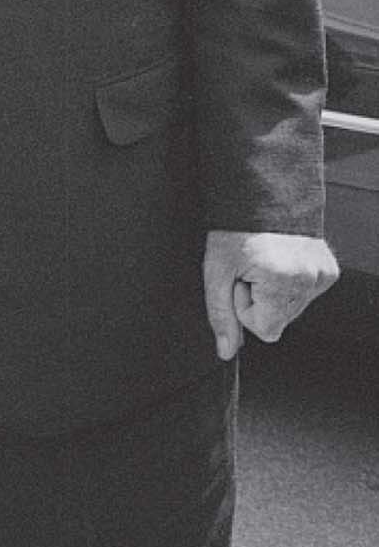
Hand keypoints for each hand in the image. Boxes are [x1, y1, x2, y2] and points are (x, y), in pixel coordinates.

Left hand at [202, 230, 338, 358]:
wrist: (260, 195)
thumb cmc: (235, 229)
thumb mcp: (216, 271)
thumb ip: (221, 314)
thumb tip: (226, 351)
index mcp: (281, 281)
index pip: (265, 330)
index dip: (245, 308)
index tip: (240, 280)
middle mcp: (308, 279)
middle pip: (280, 321)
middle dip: (261, 301)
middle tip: (250, 270)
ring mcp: (322, 274)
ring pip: (293, 309)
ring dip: (275, 292)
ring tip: (264, 262)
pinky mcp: (329, 269)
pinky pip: (306, 294)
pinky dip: (291, 283)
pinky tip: (280, 261)